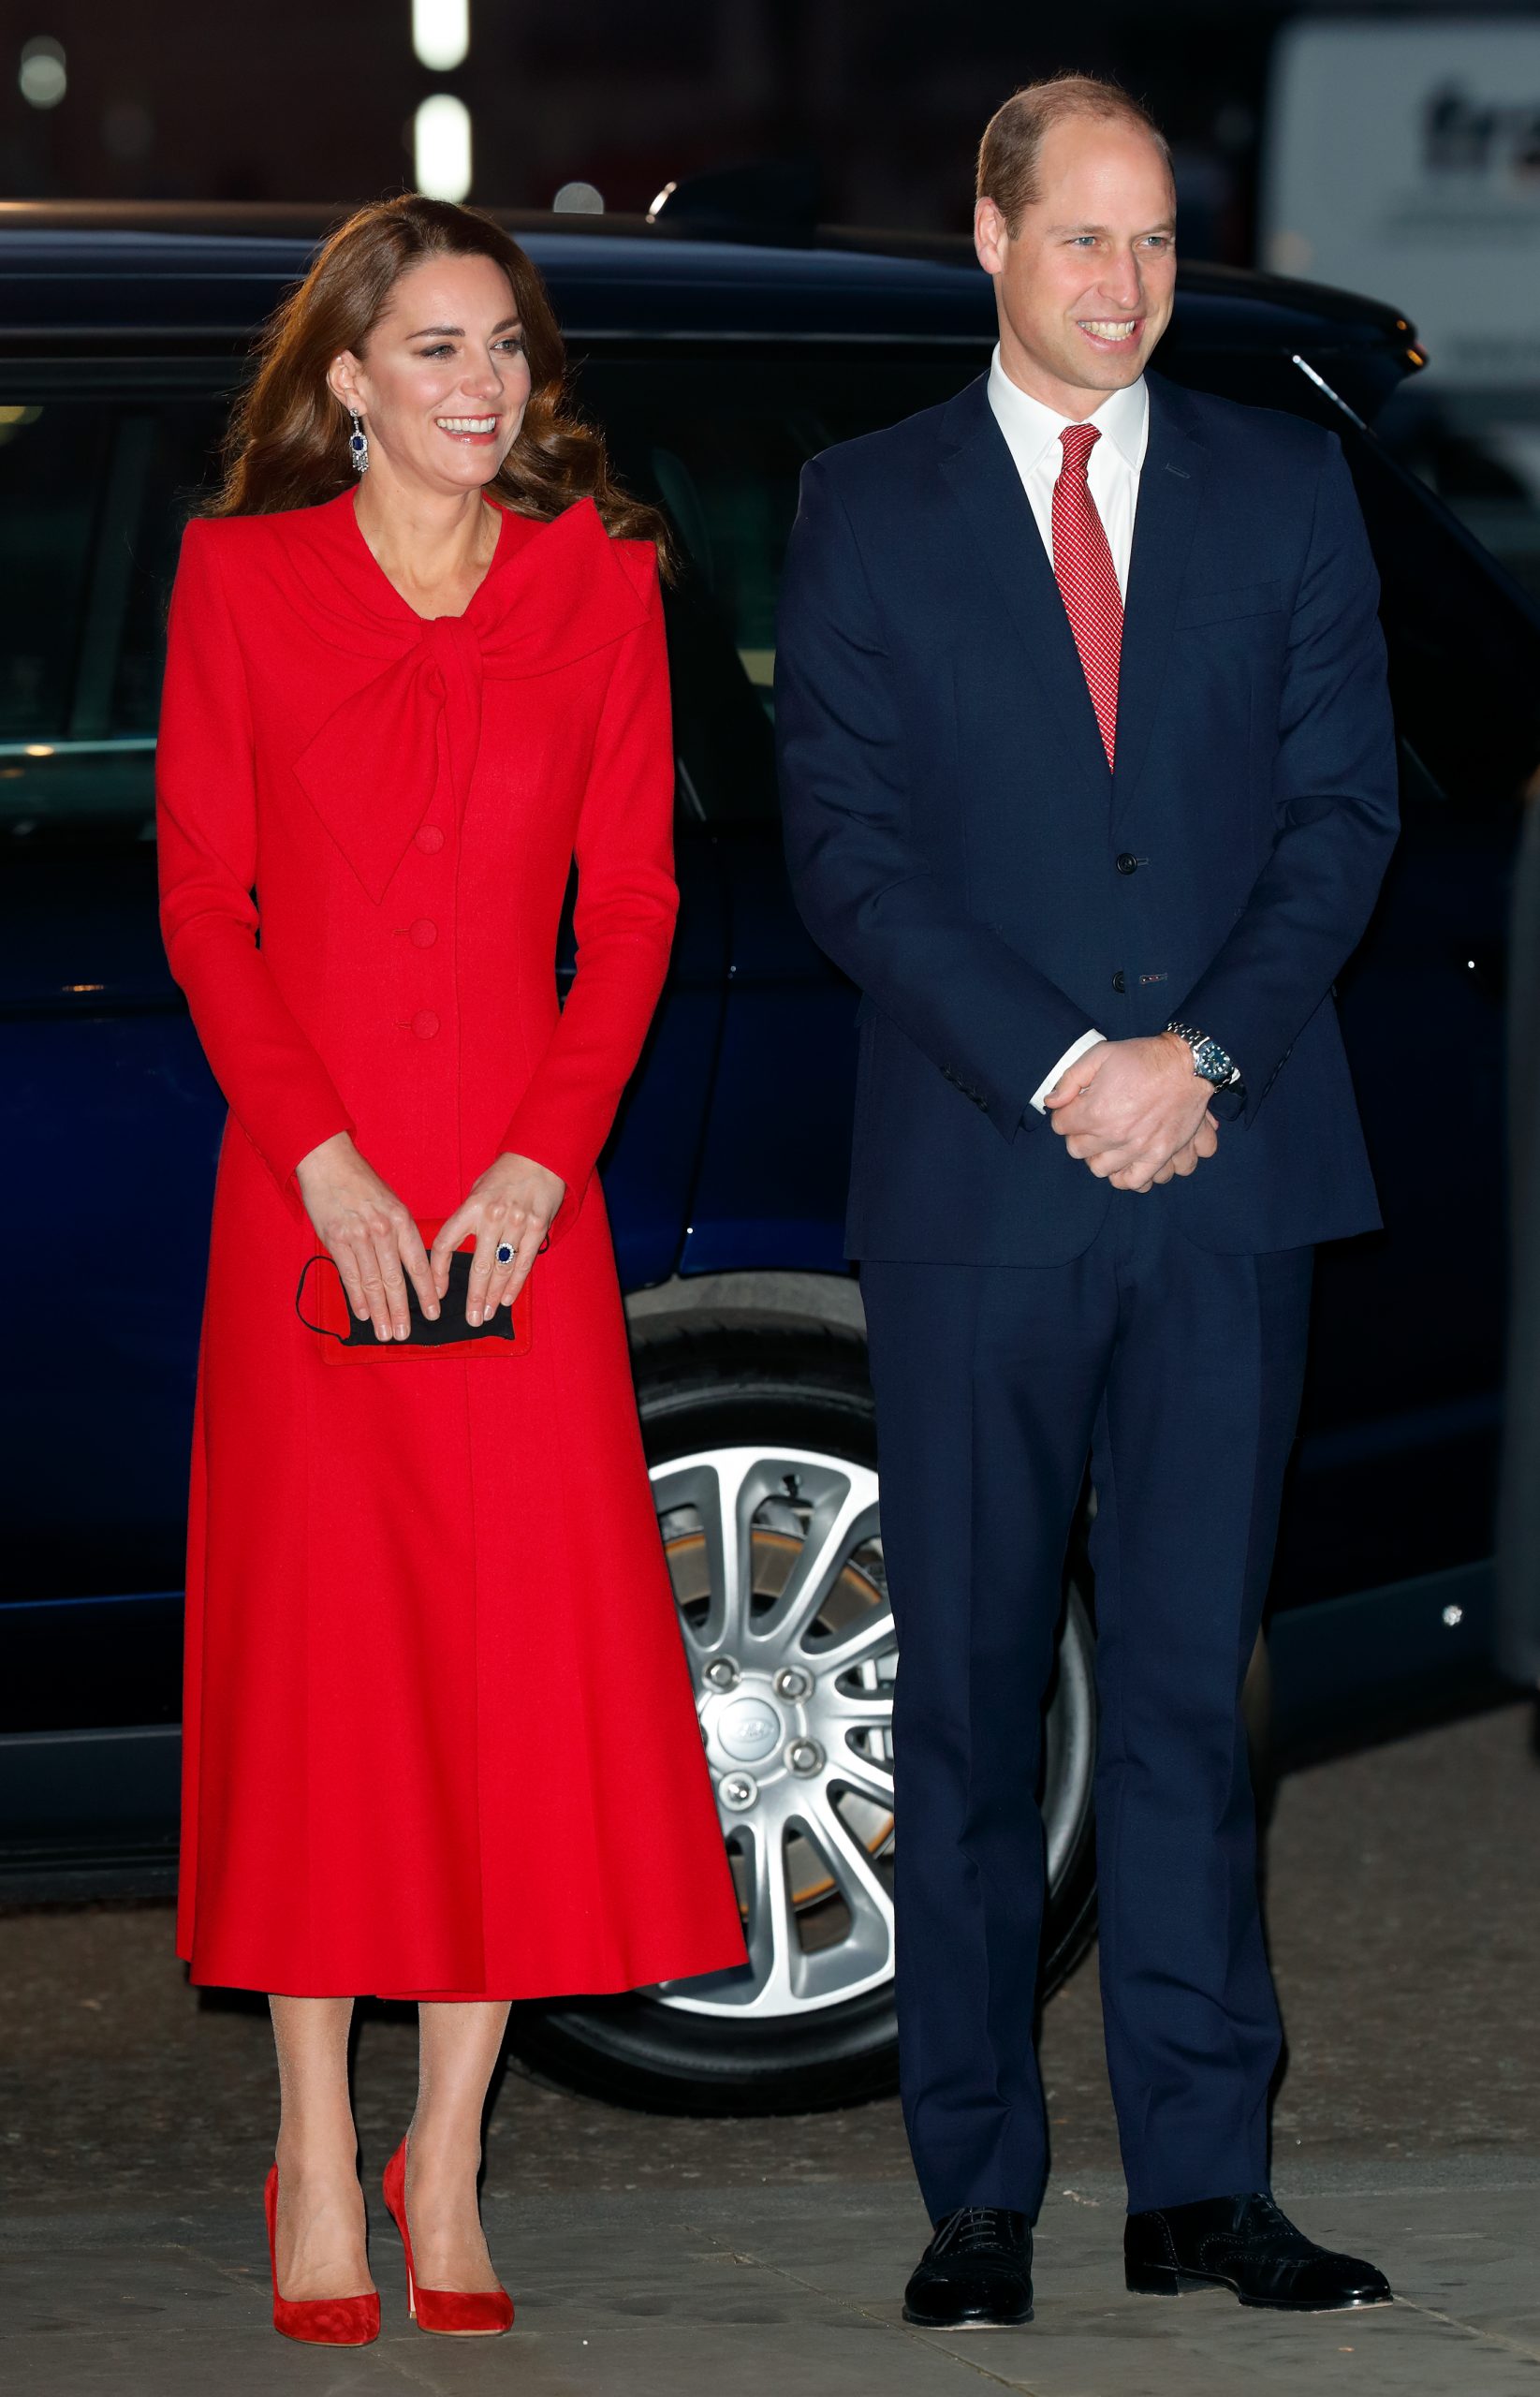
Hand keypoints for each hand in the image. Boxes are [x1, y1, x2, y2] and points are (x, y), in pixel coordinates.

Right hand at [295, 1131, 437, 1340]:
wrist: (329, 1162)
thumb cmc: (362, 1184)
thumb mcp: (391, 1203)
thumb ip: (400, 1234)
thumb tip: (408, 1268)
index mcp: (402, 1221)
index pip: (418, 1265)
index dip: (426, 1292)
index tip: (433, 1313)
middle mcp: (383, 1230)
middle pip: (396, 1280)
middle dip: (402, 1311)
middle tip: (405, 1335)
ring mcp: (359, 1236)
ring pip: (373, 1283)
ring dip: (380, 1312)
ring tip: (386, 1332)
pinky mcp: (336, 1240)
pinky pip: (349, 1275)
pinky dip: (357, 1297)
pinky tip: (363, 1314)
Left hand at [433, 1152, 566, 1325]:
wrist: (540, 1159)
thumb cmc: (504, 1177)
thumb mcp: (477, 1192)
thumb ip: (467, 1220)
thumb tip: (454, 1253)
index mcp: (471, 1207)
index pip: (446, 1244)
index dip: (438, 1272)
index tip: (438, 1292)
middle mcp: (492, 1217)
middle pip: (478, 1266)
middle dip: (474, 1297)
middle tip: (472, 1319)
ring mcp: (516, 1223)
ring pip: (502, 1269)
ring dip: (494, 1296)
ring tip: (487, 1314)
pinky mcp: (537, 1228)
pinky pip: (524, 1263)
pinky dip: (515, 1284)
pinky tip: (508, 1299)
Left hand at [1044, 1033, 1216, 1191]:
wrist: (1188, 1065)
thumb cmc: (1143, 1058)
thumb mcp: (1100, 1054)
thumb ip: (1070, 1079)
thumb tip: (1051, 1102)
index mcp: (1096, 1110)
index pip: (1060, 1125)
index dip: (1064, 1114)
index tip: (1073, 1108)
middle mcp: (1114, 1134)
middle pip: (1077, 1149)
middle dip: (1078, 1134)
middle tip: (1090, 1123)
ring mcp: (1137, 1148)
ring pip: (1100, 1169)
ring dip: (1098, 1156)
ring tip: (1106, 1142)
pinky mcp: (1159, 1155)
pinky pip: (1135, 1182)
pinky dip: (1125, 1177)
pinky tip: (1123, 1163)